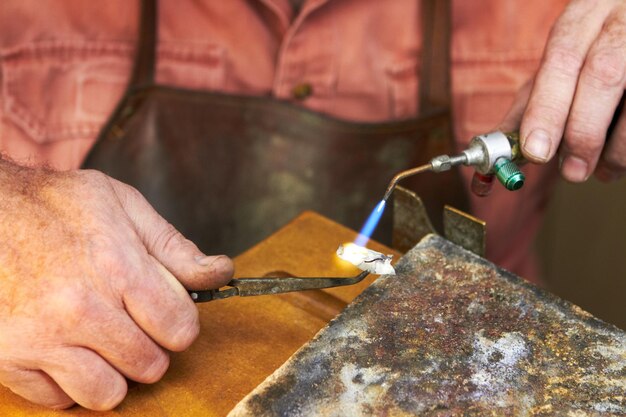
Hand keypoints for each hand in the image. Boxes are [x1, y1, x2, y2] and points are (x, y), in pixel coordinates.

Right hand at [0, 161, 232, 409]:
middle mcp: (82, 310)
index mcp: (119, 268)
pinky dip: (69, 383)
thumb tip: (222, 272)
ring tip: (103, 343)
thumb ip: (175, 246)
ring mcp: (42, 339)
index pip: (180, 330)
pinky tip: (67, 351)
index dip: (180, 322)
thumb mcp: (122, 206)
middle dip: (151, 348)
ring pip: (107, 394)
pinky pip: (58, 400)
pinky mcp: (8, 359)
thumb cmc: (54, 205)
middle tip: (133, 325)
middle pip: (150, 365)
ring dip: (114, 373)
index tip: (167, 313)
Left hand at [507, 0, 625, 181]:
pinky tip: (621, 156)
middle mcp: (620, 22)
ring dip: (617, 147)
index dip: (547, 108)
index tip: (535, 151)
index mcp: (583, 17)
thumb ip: (532, 101)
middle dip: (583, 131)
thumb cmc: (597, 50)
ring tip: (604, 170)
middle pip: (603, 75)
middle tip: (573, 171)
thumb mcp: (562, 63)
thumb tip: (500, 146)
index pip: (561, 58)